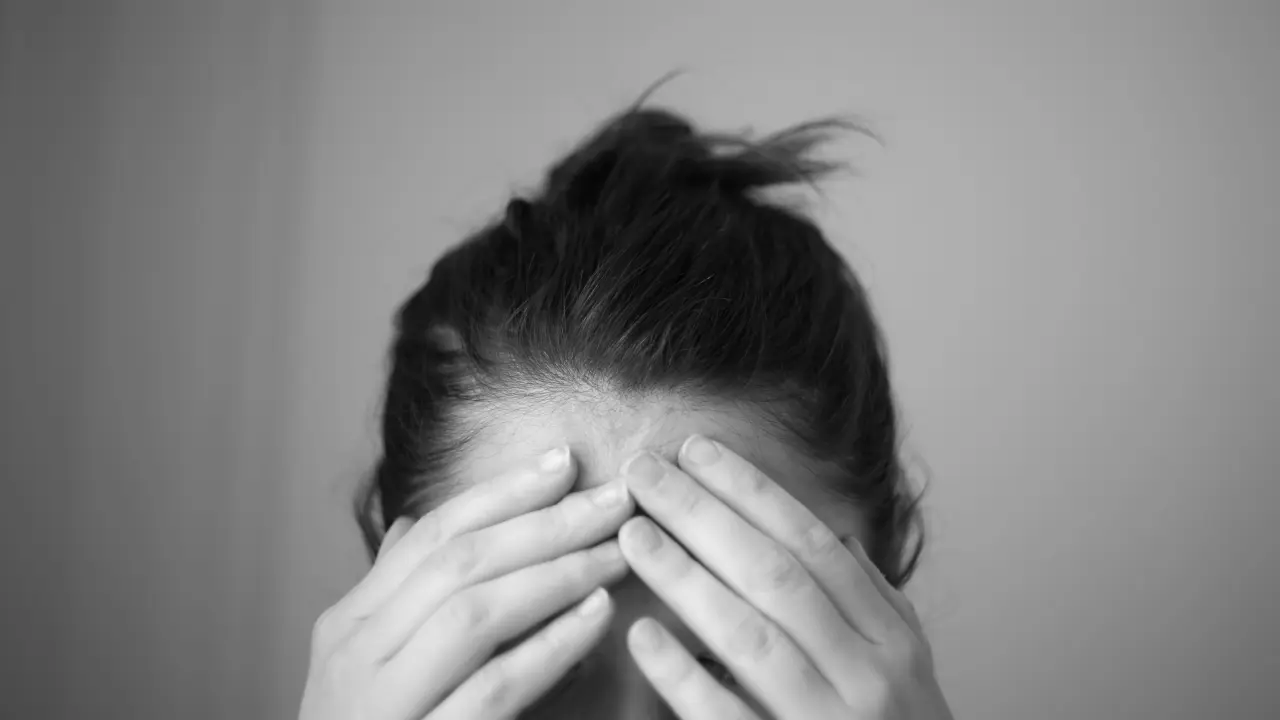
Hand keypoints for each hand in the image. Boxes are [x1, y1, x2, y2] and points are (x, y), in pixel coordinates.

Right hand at [298, 447, 633, 719]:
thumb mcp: (371, 669)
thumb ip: (396, 601)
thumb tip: (407, 526)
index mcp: (349, 626)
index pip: (431, 536)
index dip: (502, 492)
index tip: (566, 460)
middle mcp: (355, 656)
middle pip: (459, 561)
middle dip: (545, 520)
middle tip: (616, 495)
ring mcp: (380, 705)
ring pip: (474, 610)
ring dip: (557, 570)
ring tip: (618, 547)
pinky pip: (493, 686)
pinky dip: (550, 644)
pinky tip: (598, 614)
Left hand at [616, 436, 953, 719]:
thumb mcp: (907, 670)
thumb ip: (871, 603)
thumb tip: (834, 534)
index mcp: (892, 641)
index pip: (814, 545)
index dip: (751, 493)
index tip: (696, 450)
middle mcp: (869, 676)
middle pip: (776, 575)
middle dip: (704, 516)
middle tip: (644, 471)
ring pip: (751, 636)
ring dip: (686, 578)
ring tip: (633, 534)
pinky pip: (728, 719)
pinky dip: (685, 677)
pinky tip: (643, 637)